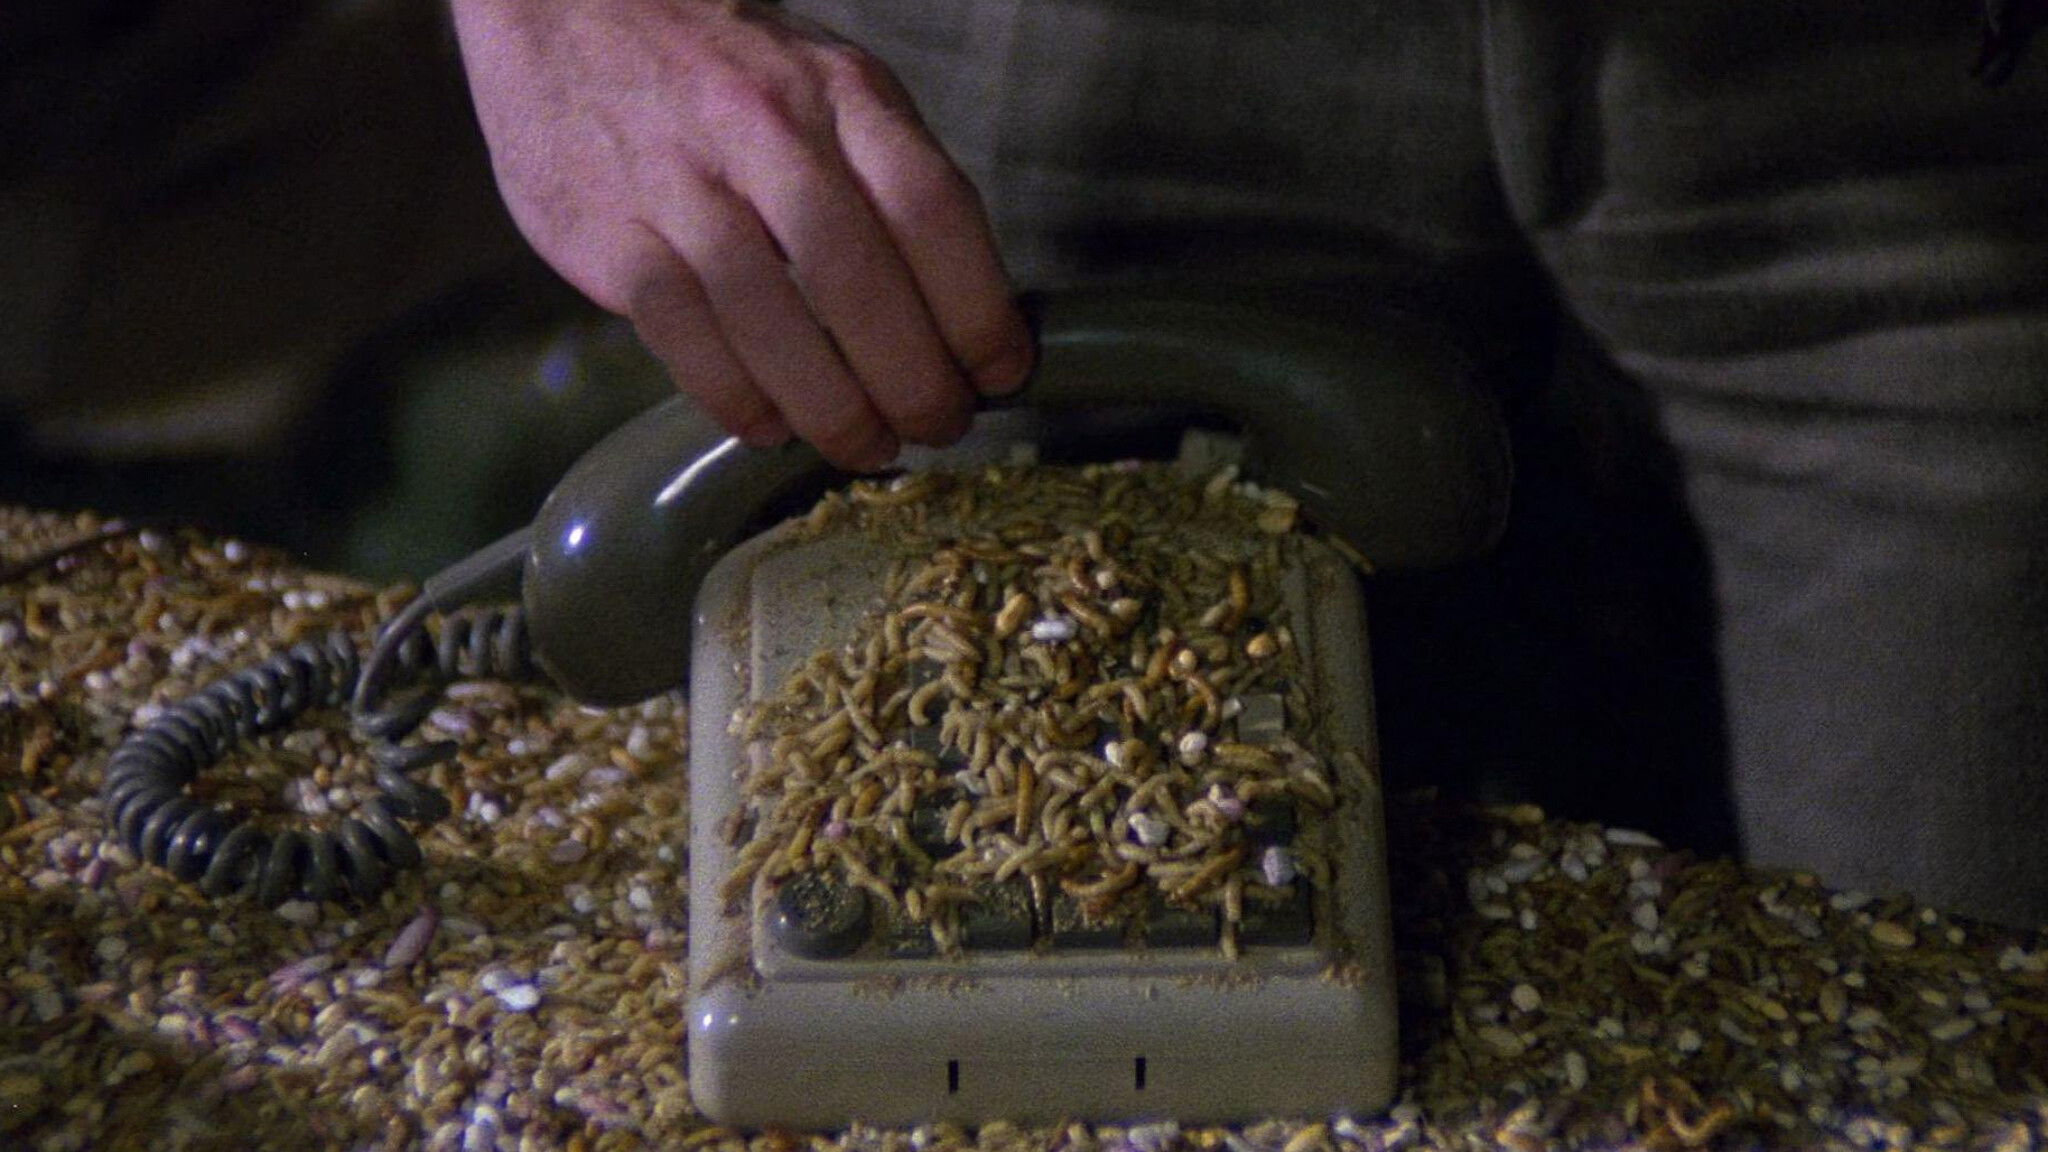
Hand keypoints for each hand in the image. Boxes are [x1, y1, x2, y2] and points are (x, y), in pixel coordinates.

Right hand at [450, 0, 1032, 469]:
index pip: (933, 208)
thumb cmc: (723, 69)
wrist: (566, 8)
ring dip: (831, 405)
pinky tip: (771, 426)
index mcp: (842, 90)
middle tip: (939, 427)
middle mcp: (765, 127)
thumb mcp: (825, 85)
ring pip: (770, 318)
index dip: (979, 308)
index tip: (1001, 372)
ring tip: (866, 446)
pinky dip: (735, 396)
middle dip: (913, 378)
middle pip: (859, 278)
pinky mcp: (602, 229)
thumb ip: (886, 176)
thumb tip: (960, 312)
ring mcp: (678, 178)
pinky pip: (682, 334)